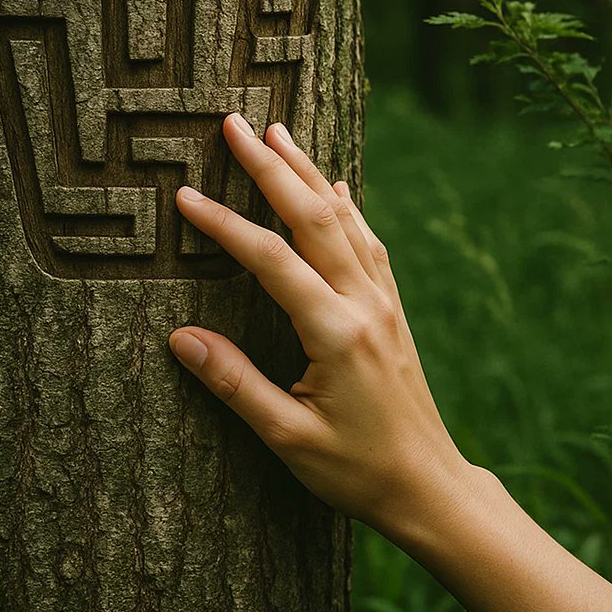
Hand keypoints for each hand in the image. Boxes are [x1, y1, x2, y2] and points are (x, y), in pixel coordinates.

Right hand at [168, 111, 472, 537]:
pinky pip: (368, 240)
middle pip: (313, 215)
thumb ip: (235, 384)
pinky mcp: (391, 308)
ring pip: (343, 217)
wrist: (430, 488)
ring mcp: (383, 301)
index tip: (184, 196)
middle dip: (271, 166)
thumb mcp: (288, 438)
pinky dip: (347, 205)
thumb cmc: (357, 470)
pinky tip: (336, 186)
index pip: (270, 260)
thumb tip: (180, 338)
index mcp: (336, 332)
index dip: (224, 225)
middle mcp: (364, 303)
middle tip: (234, 124)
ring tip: (277, 132)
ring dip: (307, 171)